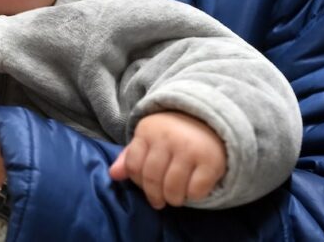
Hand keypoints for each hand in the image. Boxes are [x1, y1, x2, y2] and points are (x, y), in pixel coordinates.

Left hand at [109, 111, 226, 208]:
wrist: (209, 121)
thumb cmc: (172, 135)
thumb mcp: (148, 140)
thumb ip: (129, 157)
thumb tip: (113, 174)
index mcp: (148, 131)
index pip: (132, 165)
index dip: (137, 181)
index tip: (145, 186)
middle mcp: (167, 138)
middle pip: (151, 178)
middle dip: (154, 196)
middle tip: (159, 201)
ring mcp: (189, 149)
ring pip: (172, 187)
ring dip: (173, 199)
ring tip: (174, 198)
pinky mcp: (210, 161)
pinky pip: (196, 190)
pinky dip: (193, 196)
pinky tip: (192, 190)